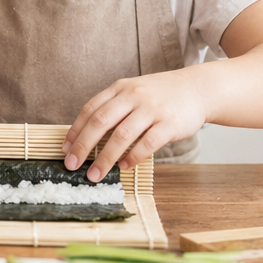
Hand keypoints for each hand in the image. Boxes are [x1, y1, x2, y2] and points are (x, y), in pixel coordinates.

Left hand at [62, 70, 207, 177]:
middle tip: (72, 165)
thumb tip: (88, 136)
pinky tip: (124, 167)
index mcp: (120, 88)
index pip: (91, 109)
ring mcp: (152, 109)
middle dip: (83, 145)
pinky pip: (147, 143)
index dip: (75, 130)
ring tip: (95, 174)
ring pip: (121, 135)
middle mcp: (133, 96)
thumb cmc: (161, 95)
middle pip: (101, 121)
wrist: (197, 89)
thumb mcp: (133, 92)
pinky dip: (132, 157)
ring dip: (105, 158)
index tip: (65, 149)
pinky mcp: (169, 123)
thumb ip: (114, 108)